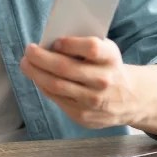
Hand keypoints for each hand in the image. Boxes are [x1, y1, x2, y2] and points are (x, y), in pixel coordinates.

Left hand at [20, 37, 142, 129]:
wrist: (130, 99)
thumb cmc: (109, 68)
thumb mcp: (106, 51)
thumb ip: (84, 45)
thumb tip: (50, 43)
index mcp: (111, 59)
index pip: (91, 48)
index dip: (71, 44)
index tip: (55, 41)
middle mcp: (104, 81)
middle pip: (65, 68)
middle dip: (40, 58)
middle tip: (28, 50)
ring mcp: (93, 101)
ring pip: (56, 86)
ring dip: (36, 73)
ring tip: (26, 64)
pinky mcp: (83, 116)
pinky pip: (56, 99)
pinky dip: (44, 86)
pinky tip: (38, 78)